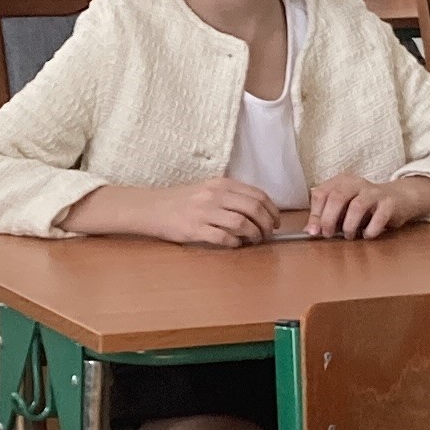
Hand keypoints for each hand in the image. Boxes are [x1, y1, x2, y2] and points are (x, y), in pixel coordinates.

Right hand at [126, 178, 282, 247]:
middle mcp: (215, 195)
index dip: (272, 210)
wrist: (152, 208)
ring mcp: (205, 212)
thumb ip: (231, 196)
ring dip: (253, 235)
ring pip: (242, 223)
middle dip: (267, 224)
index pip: (257, 195)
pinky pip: (223, 237)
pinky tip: (235, 245)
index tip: (276, 221)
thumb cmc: (182, 201)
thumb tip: (258, 211)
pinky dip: (235, 243)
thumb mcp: (208, 189)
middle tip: (268, 234)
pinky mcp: (195, 229)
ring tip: (254, 240)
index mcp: (221, 184)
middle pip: (253, 209)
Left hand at [305, 171, 429, 237]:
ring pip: (356, 207)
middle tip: (329, 235)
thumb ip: (326, 216)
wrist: (399, 198)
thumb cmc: (366, 206)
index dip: (315, 214)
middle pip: (337, 197)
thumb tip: (310, 231)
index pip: (321, 193)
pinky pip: (378, 218)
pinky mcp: (389, 203)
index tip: (315, 231)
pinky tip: (367, 235)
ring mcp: (374, 192)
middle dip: (329, 220)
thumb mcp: (344, 208)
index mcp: (341, 181)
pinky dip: (370, 230)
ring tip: (349, 236)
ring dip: (349, 226)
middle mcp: (356, 183)